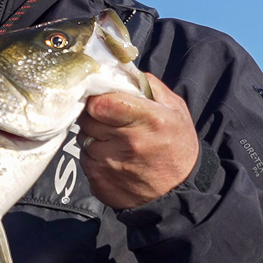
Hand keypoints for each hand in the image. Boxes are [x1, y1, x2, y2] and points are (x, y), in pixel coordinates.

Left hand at [77, 74, 199, 209]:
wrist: (178, 192)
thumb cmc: (177, 146)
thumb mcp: (175, 110)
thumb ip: (149, 86)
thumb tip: (121, 71)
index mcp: (148, 120)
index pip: (100, 102)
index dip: (98, 99)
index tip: (103, 100)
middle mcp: (128, 143)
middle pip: (87, 119)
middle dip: (94, 116)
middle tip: (108, 120)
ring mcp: (111, 165)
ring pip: (83, 139)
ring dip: (93, 137)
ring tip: (113, 141)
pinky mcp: (100, 183)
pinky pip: (85, 161)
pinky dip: (93, 157)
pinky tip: (112, 159)